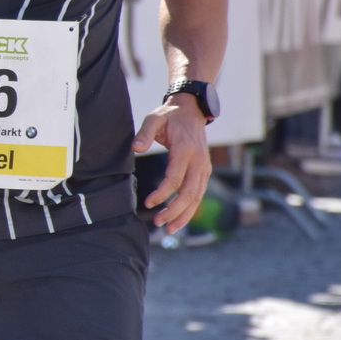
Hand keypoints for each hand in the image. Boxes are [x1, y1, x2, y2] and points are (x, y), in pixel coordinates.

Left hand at [132, 96, 210, 230]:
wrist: (192, 110)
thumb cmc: (170, 116)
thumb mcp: (154, 118)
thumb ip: (144, 133)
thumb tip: (135, 148)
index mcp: (186, 150)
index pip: (175, 178)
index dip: (162, 193)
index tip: (148, 203)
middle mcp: (199, 162)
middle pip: (189, 193)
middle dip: (174, 210)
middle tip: (158, 223)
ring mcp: (204, 168)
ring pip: (197, 197)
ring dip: (184, 215)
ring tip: (168, 228)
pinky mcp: (204, 172)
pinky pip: (198, 194)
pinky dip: (190, 208)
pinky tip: (178, 219)